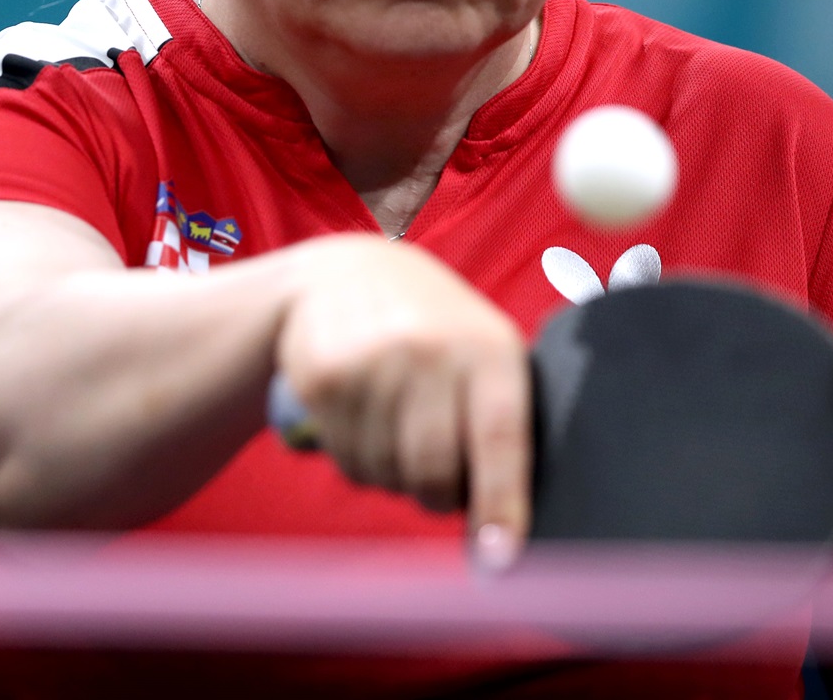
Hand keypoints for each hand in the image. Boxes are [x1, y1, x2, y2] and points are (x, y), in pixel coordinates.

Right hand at [276, 235, 529, 567]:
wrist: (345, 273)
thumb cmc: (433, 328)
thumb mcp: (482, 348)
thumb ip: (500, 419)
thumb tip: (509, 522)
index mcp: (488, 348)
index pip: (500, 438)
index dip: (501, 503)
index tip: (499, 558)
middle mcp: (431, 348)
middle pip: (433, 469)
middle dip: (437, 496)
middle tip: (438, 486)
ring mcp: (372, 358)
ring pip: (385, 472)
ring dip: (394, 477)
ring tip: (398, 432)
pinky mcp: (324, 373)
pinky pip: (345, 459)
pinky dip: (359, 460)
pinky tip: (364, 420)